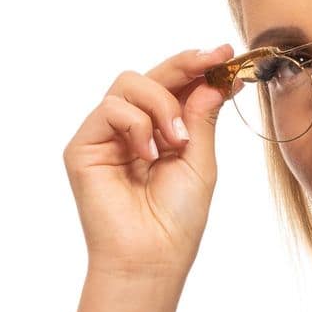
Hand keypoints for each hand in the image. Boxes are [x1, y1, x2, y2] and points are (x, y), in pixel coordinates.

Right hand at [62, 44, 242, 278]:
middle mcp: (131, 130)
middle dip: (185, 65)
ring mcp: (105, 136)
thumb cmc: (177, 219)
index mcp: (161, 134)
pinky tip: (148, 154)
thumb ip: (201, 118)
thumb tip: (212, 79)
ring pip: (129, 83)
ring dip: (161, 105)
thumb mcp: (200, 161)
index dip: (199, 68)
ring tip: (177, 141)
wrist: (152, 256)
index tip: (228, 55)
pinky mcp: (83, 147)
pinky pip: (110, 109)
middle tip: (215, 60)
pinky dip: (137, 125)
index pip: (176, 88)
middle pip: (151, 76)